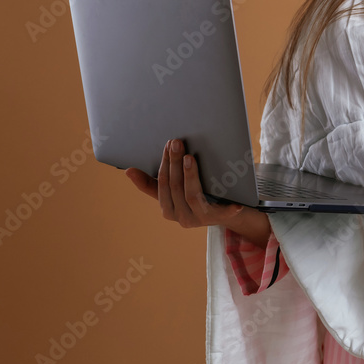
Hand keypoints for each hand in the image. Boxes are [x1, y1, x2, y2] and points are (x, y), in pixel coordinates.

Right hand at [125, 138, 269, 245]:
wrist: (227, 215)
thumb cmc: (198, 198)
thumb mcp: (175, 191)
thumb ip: (152, 184)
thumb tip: (128, 171)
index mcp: (168, 209)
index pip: (162, 184)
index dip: (164, 163)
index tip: (168, 145)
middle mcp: (180, 217)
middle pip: (174, 187)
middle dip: (174, 163)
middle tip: (177, 143)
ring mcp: (198, 219)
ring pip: (191, 195)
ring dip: (189, 175)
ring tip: (190, 158)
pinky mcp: (216, 220)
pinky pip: (221, 212)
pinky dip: (227, 208)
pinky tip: (235, 201)